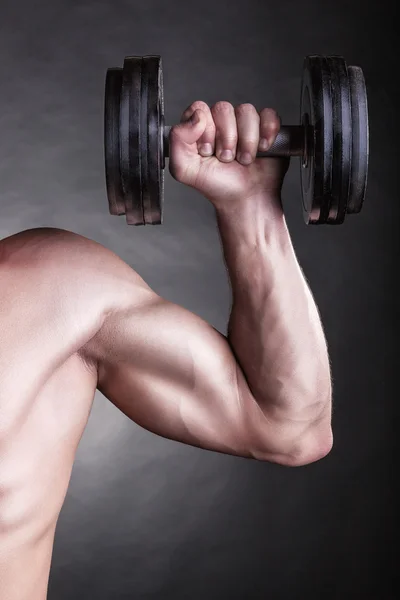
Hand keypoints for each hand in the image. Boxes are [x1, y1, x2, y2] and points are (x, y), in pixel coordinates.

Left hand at [169, 101, 289, 210]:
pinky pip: (269, 114)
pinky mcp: (265, 128)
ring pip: (247, 111)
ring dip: (247, 140)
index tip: (207, 150)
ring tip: (244, 159)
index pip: (199, 109)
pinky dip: (267, 131)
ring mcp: (244, 124)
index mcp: (199, 129)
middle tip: (226, 159)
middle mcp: (221, 123)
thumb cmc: (217, 186)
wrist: (245, 200)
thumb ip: (177, 140)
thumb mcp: (184, 169)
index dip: (204, 129)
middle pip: (223, 108)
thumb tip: (196, 117)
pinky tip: (263, 148)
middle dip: (226, 138)